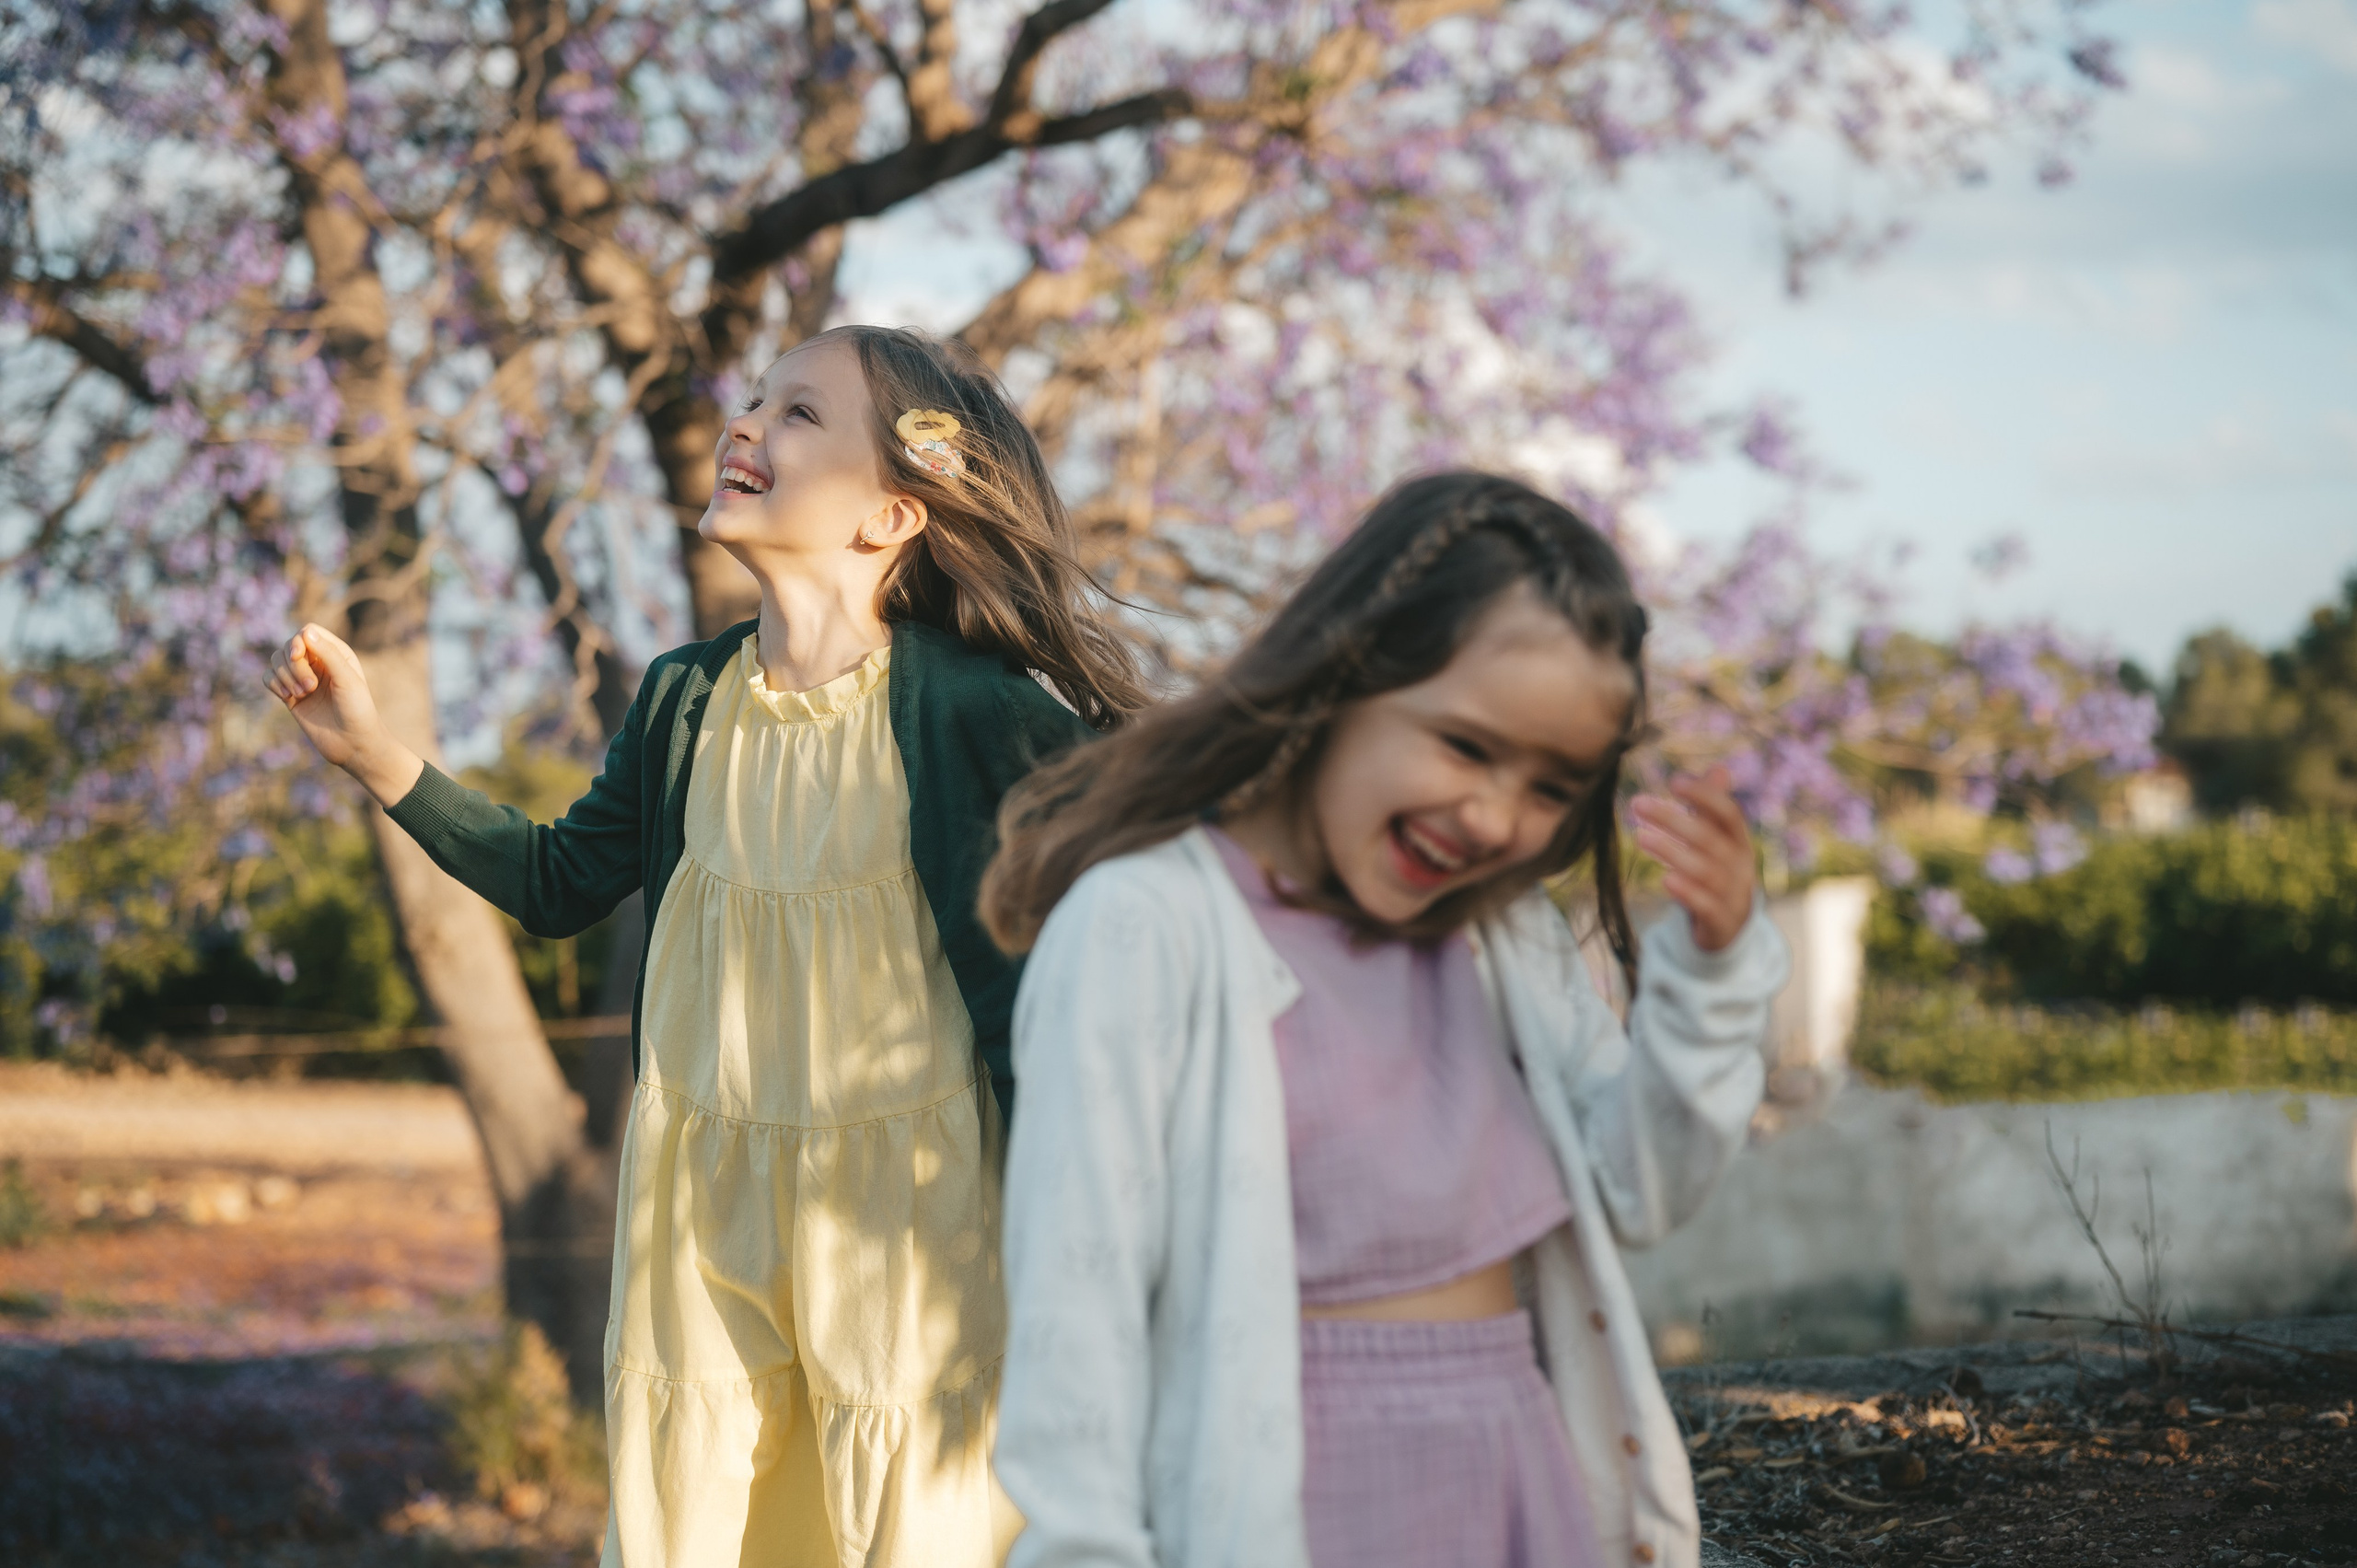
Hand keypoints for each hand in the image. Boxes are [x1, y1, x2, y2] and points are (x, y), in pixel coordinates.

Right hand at [265, 624, 423, 805]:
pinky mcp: (290, 695)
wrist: (353, 744)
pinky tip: (289, 698)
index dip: (299, 641)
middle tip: (310, 687)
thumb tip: (305, 632)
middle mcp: (318, 663)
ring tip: (303, 695)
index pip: (308, 632)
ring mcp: (302, 679)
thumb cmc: (357, 710)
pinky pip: (268, 678)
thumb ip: (328, 654)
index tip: (299, 656)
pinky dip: (274, 684)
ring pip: (276, 661)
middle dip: (293, 664)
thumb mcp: (347, 679)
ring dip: (285, 676)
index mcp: (336, 653)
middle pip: (289, 646)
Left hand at [1628, 766, 1756, 952]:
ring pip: (1704, 870)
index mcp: (1740, 842)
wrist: (1730, 926)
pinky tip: (1665, 878)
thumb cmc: (1718, 874)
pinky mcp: (1721, 921)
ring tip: (1640, 836)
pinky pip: (1706, 905)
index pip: (1728, 813)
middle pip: (1709, 839)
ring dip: (1671, 851)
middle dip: (1674, 819)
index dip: (1705, 796)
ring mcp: (1733, 894)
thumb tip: (1720, 768)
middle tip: (1638, 803)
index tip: (1674, 781)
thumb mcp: (1719, 842)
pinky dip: (1687, 892)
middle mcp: (1740, 866)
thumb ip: (1714, 809)